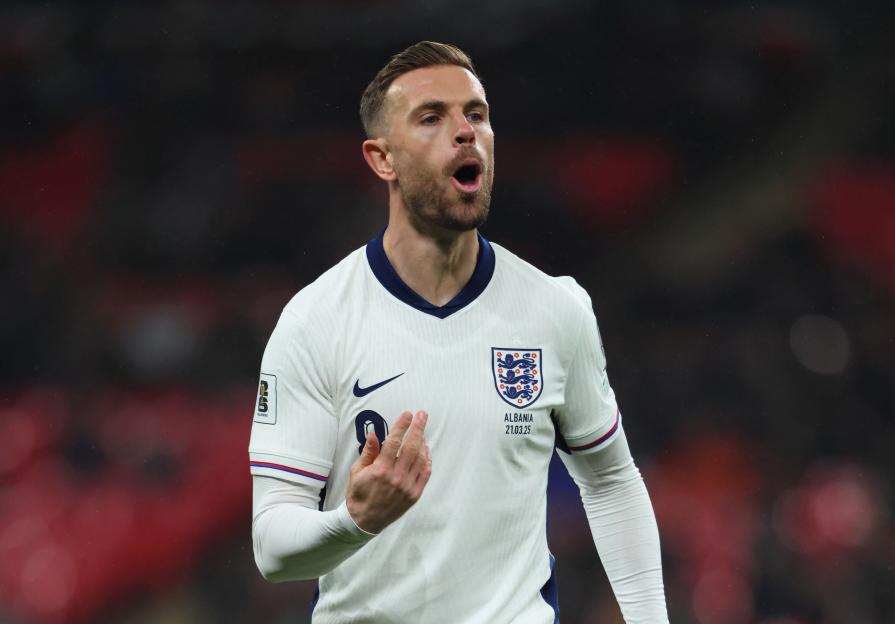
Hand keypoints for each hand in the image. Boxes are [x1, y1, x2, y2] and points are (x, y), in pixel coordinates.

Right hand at [346, 410, 431, 533]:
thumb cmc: (358, 494)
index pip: (394, 442)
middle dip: (418, 428)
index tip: (407, 414)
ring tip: (421, 432)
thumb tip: (373, 434)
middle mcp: (396, 477)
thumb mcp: (357, 471)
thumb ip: (368, 452)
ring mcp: (407, 487)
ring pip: (420, 459)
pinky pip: (425, 473)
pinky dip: (427, 459)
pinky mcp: (414, 495)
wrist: (364, 521)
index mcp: (380, 470)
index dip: (402, 426)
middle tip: (422, 415)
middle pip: (411, 447)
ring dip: (423, 442)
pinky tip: (425, 450)